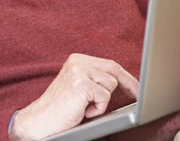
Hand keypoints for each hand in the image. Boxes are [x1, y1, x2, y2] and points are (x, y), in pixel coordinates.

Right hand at [10, 53, 138, 140]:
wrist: (41, 119)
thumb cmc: (62, 108)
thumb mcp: (80, 87)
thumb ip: (96, 80)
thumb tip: (125, 84)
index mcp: (77, 60)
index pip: (109, 64)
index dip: (127, 77)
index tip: (137, 88)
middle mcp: (77, 62)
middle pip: (114, 69)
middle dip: (130, 84)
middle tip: (139, 96)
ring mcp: (78, 71)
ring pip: (111, 84)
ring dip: (103, 101)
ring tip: (86, 108)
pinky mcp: (81, 84)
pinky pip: (104, 97)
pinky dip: (97, 109)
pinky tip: (83, 111)